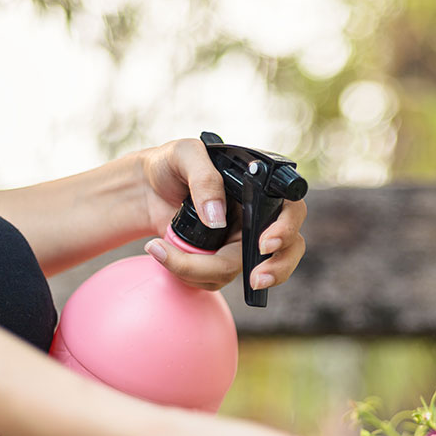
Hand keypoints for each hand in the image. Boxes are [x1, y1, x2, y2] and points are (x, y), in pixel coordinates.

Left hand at [136, 139, 306, 291]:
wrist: (144, 190)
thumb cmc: (169, 165)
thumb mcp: (184, 155)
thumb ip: (204, 178)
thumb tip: (217, 219)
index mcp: (259, 188)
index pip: (291, 209)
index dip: (285, 230)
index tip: (263, 244)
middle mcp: (257, 217)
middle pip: (285, 250)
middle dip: (275, 269)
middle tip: (255, 280)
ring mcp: (240, 242)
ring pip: (246, 272)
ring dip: (204, 271)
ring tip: (162, 251)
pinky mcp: (220, 261)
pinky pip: (217, 280)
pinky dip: (190, 275)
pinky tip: (166, 254)